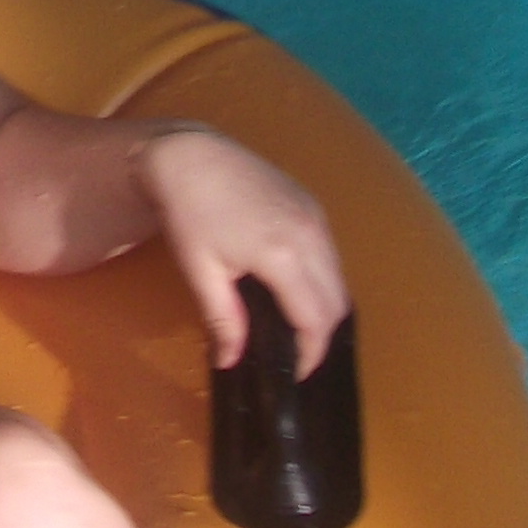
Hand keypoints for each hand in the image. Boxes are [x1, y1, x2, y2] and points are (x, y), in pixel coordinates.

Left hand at [130, 125, 349, 372]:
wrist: (189, 154)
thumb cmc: (189, 213)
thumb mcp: (200, 271)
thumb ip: (223, 319)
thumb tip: (231, 362)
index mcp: (283, 256)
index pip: (315, 319)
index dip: (311, 353)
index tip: (296, 373)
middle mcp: (311, 236)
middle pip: (337, 303)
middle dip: (322, 335)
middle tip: (296, 355)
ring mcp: (316, 217)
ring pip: (339, 279)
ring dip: (326, 308)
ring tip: (296, 328)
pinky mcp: (313, 205)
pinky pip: (331, 256)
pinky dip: (324, 281)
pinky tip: (296, 291)